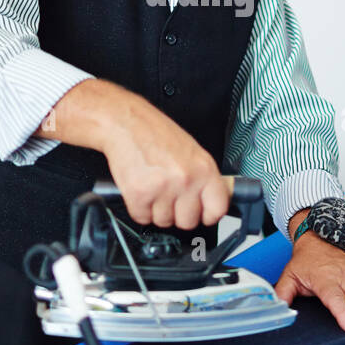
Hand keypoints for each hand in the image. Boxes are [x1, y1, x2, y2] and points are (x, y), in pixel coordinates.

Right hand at [93, 85, 229, 229]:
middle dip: (178, 214)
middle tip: (170, 197)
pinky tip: (141, 189)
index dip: (208, 215)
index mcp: (204, 168)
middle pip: (188, 222)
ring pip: (164, 222)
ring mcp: (163, 189)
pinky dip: (139, 208)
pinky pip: (142, 218)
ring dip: (157, 210)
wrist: (126, 122)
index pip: (218, 209)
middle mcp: (186, 180)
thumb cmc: (156, 133)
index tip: (202, 214)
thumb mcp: (191, 151)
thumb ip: (203, 178)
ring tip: (153, 187)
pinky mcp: (139, 195)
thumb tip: (211, 201)